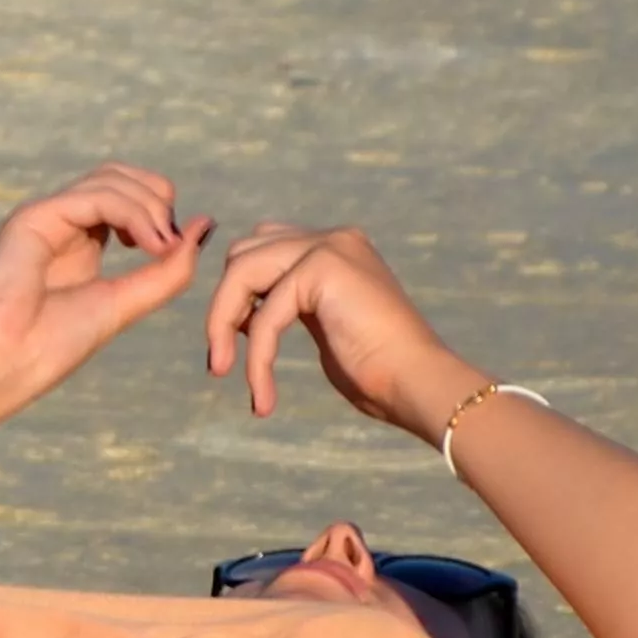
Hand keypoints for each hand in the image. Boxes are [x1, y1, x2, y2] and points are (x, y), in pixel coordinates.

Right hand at [0, 164, 212, 410]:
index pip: (129, 198)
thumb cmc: (48, 346)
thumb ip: (167, 271)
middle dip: (158, 199)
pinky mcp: (35, 216)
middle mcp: (61, 223)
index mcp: (79, 243)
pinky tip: (147, 244)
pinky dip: (133, 212)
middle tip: (167, 245)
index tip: (170, 252)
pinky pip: (97, 196)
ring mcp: (46, 216)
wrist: (1, 365)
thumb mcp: (125, 304)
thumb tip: (205, 226)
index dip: (160, 212)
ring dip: (150, 207)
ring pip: (112, 179)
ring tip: (159, 247)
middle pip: (122, 176)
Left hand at [203, 222, 476, 433]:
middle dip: (223, 304)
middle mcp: (333, 238)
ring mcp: (330, 247)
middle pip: (243, 252)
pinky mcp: (325, 269)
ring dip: (221, 325)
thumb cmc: (375, 368)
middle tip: (221, 359)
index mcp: (333, 247)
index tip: (229, 344)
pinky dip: (256, 360)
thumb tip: (243, 307)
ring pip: (241, 273)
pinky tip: (263, 398)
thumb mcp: (325, 322)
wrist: (416, 381)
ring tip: (223, 371)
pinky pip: (265, 316)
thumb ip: (290, 302)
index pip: (258, 249)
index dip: (234, 295)